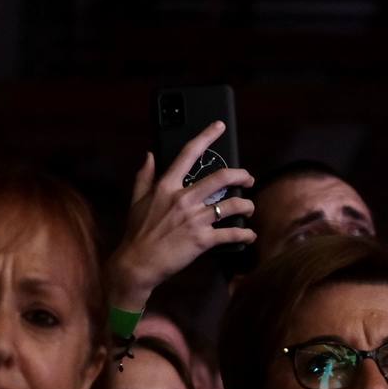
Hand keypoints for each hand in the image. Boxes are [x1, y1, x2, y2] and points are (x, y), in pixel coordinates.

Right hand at [107, 121, 256, 310]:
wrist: (138, 263)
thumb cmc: (138, 232)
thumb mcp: (137, 200)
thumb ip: (144, 176)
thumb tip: (149, 154)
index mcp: (167, 186)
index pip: (189, 154)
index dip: (206, 136)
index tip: (219, 126)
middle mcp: (183, 199)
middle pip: (222, 178)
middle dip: (242, 175)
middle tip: (249, 178)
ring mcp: (194, 219)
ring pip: (232, 205)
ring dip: (247, 206)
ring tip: (249, 208)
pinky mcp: (203, 239)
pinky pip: (232, 233)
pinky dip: (245, 234)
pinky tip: (250, 235)